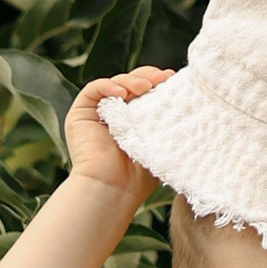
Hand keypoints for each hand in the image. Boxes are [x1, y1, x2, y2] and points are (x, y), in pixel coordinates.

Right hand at [64, 66, 172, 202]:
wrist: (112, 189)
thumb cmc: (138, 176)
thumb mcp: (158, 143)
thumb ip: (165, 123)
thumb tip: (187, 102)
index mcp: (132, 122)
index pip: (144, 94)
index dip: (157, 83)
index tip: (173, 79)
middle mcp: (113, 116)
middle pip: (129, 84)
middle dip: (147, 77)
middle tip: (163, 78)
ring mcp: (95, 114)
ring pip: (114, 84)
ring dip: (131, 80)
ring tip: (146, 87)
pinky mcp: (80, 114)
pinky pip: (94, 89)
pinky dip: (109, 85)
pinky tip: (123, 92)